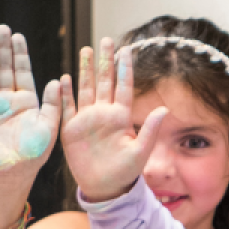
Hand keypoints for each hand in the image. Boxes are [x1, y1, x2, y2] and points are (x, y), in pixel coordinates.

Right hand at [0, 25, 60, 180]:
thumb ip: (53, 104)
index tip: (19, 36)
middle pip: (4, 69)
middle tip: (3, 28)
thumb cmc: (34, 154)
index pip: (22, 72)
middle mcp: (7, 100)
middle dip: (3, 49)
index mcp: (26, 101)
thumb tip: (57, 80)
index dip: (20, 54)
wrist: (13, 174)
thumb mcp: (50, 127)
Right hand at [60, 38, 166, 201]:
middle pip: (104, 81)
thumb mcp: (141, 152)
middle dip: (105, 61)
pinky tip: (63, 78)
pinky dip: (65, 94)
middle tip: (105, 40)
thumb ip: (150, 130)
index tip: (127, 49)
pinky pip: (66, 108)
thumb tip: (165, 109)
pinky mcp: (71, 130)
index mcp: (121, 117)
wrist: (105, 188)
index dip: (124, 68)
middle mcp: (104, 114)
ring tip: (86, 50)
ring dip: (85, 70)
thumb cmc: (126, 172)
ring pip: (85, 88)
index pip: (123, 86)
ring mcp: (86, 120)